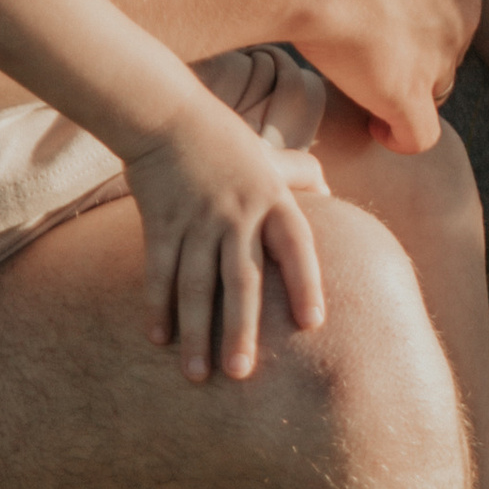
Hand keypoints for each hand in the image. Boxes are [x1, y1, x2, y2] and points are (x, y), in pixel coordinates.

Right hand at [127, 83, 328, 384]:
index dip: (306, 282)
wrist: (165, 114)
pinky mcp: (160, 223)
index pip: (296, 245)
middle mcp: (237, 213)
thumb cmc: (225, 139)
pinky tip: (159, 339)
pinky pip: (159, 271)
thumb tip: (331, 191)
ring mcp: (196, 220)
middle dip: (241, 329)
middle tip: (242, 374)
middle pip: (240, 279)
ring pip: (195, 285)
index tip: (313, 322)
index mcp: (272, 199)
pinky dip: (157, 305)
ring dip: (195, 333)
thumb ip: (301, 175)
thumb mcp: (270, 156)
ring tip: (197, 374)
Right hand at [294, 0, 483, 150]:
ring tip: (365, 86)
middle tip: (364, 43)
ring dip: (406, 87)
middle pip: (447, 39)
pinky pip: (417, 133)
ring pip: (436, 84)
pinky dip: (398, 133)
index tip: (377, 6)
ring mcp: (440, 55)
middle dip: (414, 45)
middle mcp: (464, 7)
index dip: (415, 5)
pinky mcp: (407, 94)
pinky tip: (375, 127)